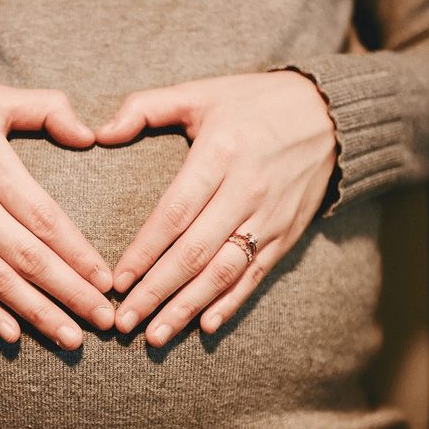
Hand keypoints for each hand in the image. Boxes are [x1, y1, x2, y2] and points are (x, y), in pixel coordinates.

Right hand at [0, 81, 113, 349]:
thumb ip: (46, 108)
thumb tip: (90, 135)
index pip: (44, 219)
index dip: (79, 254)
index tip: (107, 281)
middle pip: (28, 259)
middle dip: (71, 293)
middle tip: (105, 321)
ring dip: (37, 313)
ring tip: (72, 339)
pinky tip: (14, 335)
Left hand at [96, 71, 335, 345]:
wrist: (330, 113)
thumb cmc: (253, 103)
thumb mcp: (200, 92)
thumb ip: (145, 108)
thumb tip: (99, 133)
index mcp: (220, 154)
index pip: (174, 213)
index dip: (144, 251)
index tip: (116, 281)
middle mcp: (246, 190)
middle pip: (195, 252)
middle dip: (156, 292)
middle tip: (124, 322)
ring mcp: (270, 217)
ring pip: (224, 272)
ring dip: (188, 308)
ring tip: (156, 336)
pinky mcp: (287, 234)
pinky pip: (256, 275)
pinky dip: (231, 303)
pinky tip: (205, 326)